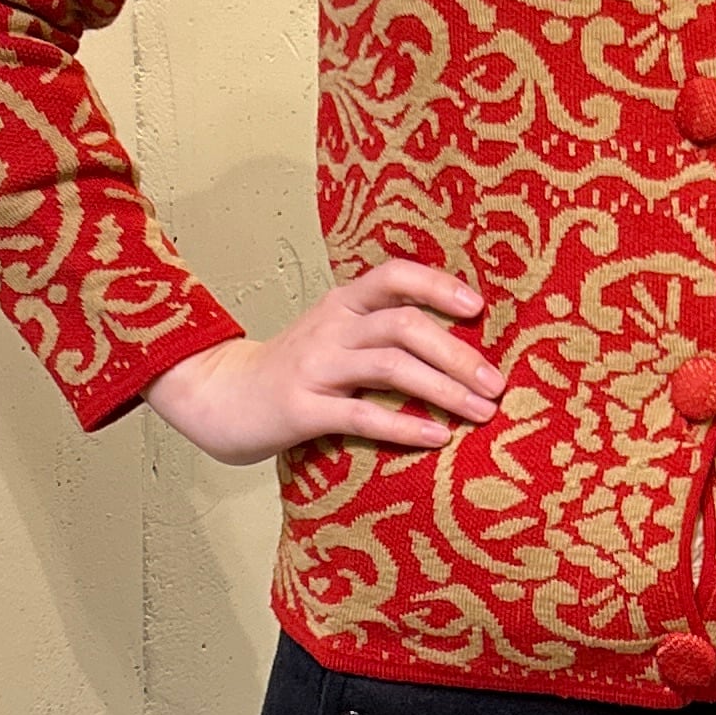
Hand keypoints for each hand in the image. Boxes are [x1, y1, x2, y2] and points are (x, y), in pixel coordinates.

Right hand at [144, 259, 507, 467]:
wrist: (218, 397)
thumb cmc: (293, 371)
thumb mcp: (333, 336)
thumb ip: (379, 331)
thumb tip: (458, 345)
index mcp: (342, 304)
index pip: (394, 276)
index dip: (438, 285)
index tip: (478, 307)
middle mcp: (331, 328)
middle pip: (403, 325)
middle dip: (458, 353)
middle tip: (497, 383)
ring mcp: (315, 367)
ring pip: (390, 367)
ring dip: (444, 389)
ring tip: (481, 412)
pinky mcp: (302, 410)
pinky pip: (362, 415)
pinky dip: (404, 426)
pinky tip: (437, 438)